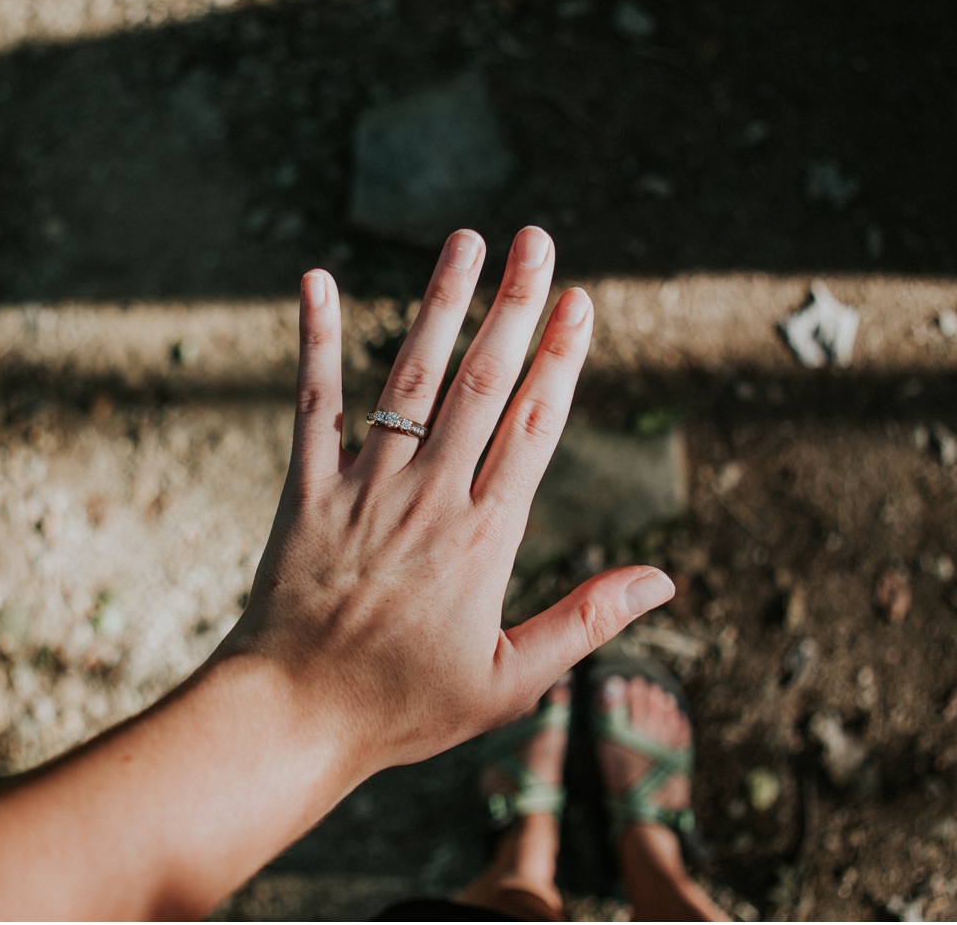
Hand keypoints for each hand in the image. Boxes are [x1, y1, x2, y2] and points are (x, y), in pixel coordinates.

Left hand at [220, 226, 674, 774]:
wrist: (294, 717)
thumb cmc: (405, 707)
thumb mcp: (511, 682)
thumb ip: (584, 621)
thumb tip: (663, 577)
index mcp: (483, 538)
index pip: (534, 427)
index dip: (560, 358)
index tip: (580, 299)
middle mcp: (427, 496)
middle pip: (482, 384)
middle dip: (514, 307)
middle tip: (538, 240)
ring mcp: (364, 487)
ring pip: (409, 378)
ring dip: (440, 305)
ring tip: (465, 241)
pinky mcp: (306, 490)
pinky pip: (313, 404)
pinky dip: (313, 341)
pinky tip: (315, 280)